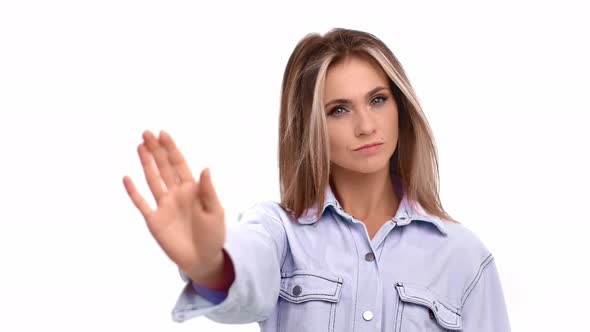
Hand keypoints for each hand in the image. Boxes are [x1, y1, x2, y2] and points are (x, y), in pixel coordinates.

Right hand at [123, 130, 225, 280]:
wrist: (203, 259)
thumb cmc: (213, 235)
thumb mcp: (215, 212)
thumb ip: (208, 191)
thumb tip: (205, 168)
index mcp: (192, 189)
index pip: (179, 164)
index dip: (171, 148)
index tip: (163, 133)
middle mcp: (176, 194)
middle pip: (163, 167)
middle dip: (156, 150)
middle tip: (146, 132)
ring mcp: (164, 206)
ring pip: (152, 180)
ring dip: (146, 163)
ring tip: (139, 146)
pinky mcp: (154, 220)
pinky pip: (141, 203)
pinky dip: (134, 192)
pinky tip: (127, 178)